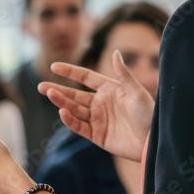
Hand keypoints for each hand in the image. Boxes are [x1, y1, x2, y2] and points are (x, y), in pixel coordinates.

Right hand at [38, 50, 152, 162]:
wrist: (153, 141)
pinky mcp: (97, 135)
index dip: (70, 71)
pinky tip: (63, 112)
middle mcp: (101, 103)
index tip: (54, 66)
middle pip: (75, 94)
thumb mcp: (137, 92)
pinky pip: (79, 126)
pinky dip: (70, 120)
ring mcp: (98, 119)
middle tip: (41, 86)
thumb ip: (123, 74)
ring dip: (62, 103)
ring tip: (49, 94)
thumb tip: (115, 51)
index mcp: (110, 89)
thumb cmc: (149, 114)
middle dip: (58, 90)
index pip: (85, 77)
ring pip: (74, 109)